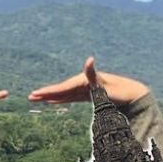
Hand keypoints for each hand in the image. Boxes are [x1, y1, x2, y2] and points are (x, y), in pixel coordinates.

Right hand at [28, 57, 148, 105]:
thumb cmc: (119, 92)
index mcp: (83, 81)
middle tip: (30, 97)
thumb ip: (93, 74)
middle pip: (60, 90)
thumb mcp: (104, 85)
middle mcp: (82, 83)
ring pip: (63, 94)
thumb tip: (89, 59)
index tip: (36, 95)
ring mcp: (85, 89)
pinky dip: (60, 99)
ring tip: (36, 99)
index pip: (62, 88)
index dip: (49, 92)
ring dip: (50, 97)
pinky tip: (53, 102)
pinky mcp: (88, 95)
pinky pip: (70, 97)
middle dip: (45, 94)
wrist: (132, 95)